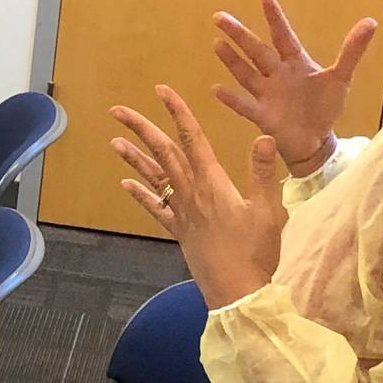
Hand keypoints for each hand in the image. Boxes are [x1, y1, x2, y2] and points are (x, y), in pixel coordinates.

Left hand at [110, 86, 287, 308]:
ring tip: (114, 141)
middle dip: (141, 128)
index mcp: (212, 183)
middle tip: (118, 110)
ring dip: (133, 157)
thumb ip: (263, 172)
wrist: (236, 291)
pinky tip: (126, 184)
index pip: (191, 138)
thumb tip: (264, 136)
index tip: (162, 91)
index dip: (177, 112)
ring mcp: (181, 213)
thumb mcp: (268, 209)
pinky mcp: (179, 231)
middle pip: (163, 153)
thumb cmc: (255, 252)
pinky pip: (155, 208)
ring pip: (154, 178)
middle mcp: (191, 193)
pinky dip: (140, 194)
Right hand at [212, 0, 376, 174]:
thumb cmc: (325, 106)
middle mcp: (276, 74)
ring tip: (217, 44)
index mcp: (294, 61)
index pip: (282, 36)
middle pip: (256, 51)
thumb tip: (371, 21)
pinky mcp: (262, 115)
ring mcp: (267, 94)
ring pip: (246, 73)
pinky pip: (244, 105)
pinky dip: (231, 99)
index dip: (275, 18)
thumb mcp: (341, 77)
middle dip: (239, 34)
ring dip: (232, 60)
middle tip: (219, 17)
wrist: (317, 140)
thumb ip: (352, 51)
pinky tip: (216, 89)